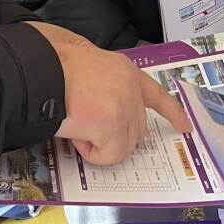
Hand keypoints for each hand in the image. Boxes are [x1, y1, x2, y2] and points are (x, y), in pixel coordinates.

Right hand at [26, 22, 192, 164]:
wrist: (38, 69)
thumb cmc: (53, 67)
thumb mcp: (88, 68)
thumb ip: (105, 87)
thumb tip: (102, 112)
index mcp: (125, 70)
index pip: (156, 94)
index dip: (172, 112)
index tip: (185, 127)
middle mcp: (131, 87)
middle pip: (137, 129)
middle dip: (115, 136)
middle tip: (86, 125)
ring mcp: (125, 106)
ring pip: (123, 145)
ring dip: (99, 143)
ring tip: (77, 123)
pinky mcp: (113, 124)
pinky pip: (108, 155)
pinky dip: (91, 152)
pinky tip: (76, 132)